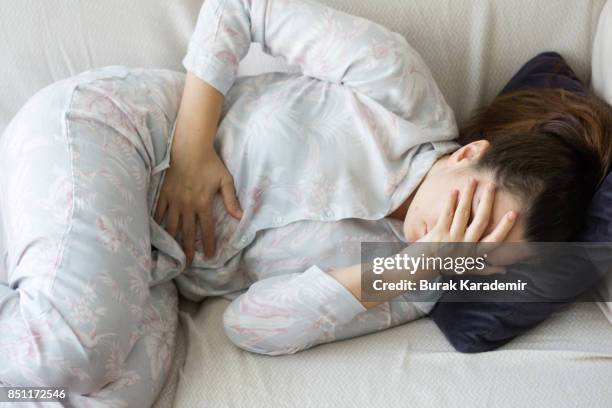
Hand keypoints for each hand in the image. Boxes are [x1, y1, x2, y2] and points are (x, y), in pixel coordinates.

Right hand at [154, 144, 242, 265]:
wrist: (189, 148)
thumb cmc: (210, 163)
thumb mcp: (225, 180)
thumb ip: (231, 200)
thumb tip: (240, 217)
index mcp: (203, 204)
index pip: (206, 230)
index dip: (208, 244)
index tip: (210, 256)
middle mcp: (187, 205)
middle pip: (187, 233)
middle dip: (188, 250)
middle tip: (188, 264)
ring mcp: (173, 200)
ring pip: (171, 226)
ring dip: (172, 241)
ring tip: (171, 253)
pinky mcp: (163, 193)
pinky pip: (159, 212)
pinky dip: (158, 224)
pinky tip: (157, 233)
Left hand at [417, 177, 517, 273]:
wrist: (421, 267)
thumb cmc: (446, 267)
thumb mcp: (467, 270)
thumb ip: (485, 269)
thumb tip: (504, 271)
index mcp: (474, 253)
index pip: (494, 240)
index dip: (504, 227)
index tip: (514, 213)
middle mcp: (465, 245)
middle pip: (480, 221)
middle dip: (487, 201)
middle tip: (493, 185)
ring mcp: (451, 238)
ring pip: (463, 213)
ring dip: (468, 195)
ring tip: (473, 180)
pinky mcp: (438, 233)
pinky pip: (446, 214)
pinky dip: (450, 202)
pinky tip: (454, 190)